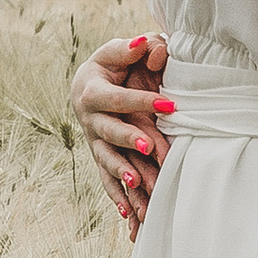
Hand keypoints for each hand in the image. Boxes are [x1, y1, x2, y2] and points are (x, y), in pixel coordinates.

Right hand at [70, 30, 173, 235]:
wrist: (88, 85)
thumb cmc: (110, 65)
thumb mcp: (117, 51)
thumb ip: (131, 48)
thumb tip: (144, 44)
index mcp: (92, 92)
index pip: (117, 98)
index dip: (142, 101)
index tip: (170, 104)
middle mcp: (89, 120)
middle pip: (109, 132)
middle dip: (129, 139)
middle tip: (150, 148)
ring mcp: (94, 142)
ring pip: (107, 159)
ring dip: (122, 172)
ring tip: (138, 183)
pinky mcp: (101, 157)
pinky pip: (107, 179)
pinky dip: (117, 196)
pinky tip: (128, 213)